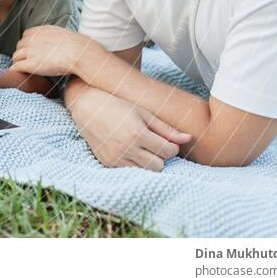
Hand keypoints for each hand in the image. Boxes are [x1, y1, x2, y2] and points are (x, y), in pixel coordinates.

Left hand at [12, 26, 104, 76]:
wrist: (79, 53)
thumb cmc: (77, 46)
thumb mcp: (62, 34)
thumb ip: (53, 37)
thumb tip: (56, 43)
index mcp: (40, 30)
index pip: (26, 36)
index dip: (28, 45)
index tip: (32, 52)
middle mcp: (32, 39)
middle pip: (19, 46)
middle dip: (23, 54)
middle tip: (29, 62)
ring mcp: (30, 51)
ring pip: (16, 57)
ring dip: (20, 62)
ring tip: (26, 70)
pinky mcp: (31, 64)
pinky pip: (16, 67)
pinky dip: (17, 71)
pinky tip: (22, 75)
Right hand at [67, 83, 190, 171]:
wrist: (88, 107)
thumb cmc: (118, 106)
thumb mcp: (144, 113)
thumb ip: (166, 129)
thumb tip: (188, 138)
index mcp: (138, 133)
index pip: (169, 151)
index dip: (172, 146)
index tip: (166, 140)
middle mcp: (126, 148)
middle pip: (159, 166)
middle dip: (161, 156)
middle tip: (154, 144)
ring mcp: (116, 158)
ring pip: (146, 172)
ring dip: (149, 162)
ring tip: (143, 148)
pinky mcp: (108, 163)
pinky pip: (130, 172)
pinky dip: (134, 164)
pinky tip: (130, 151)